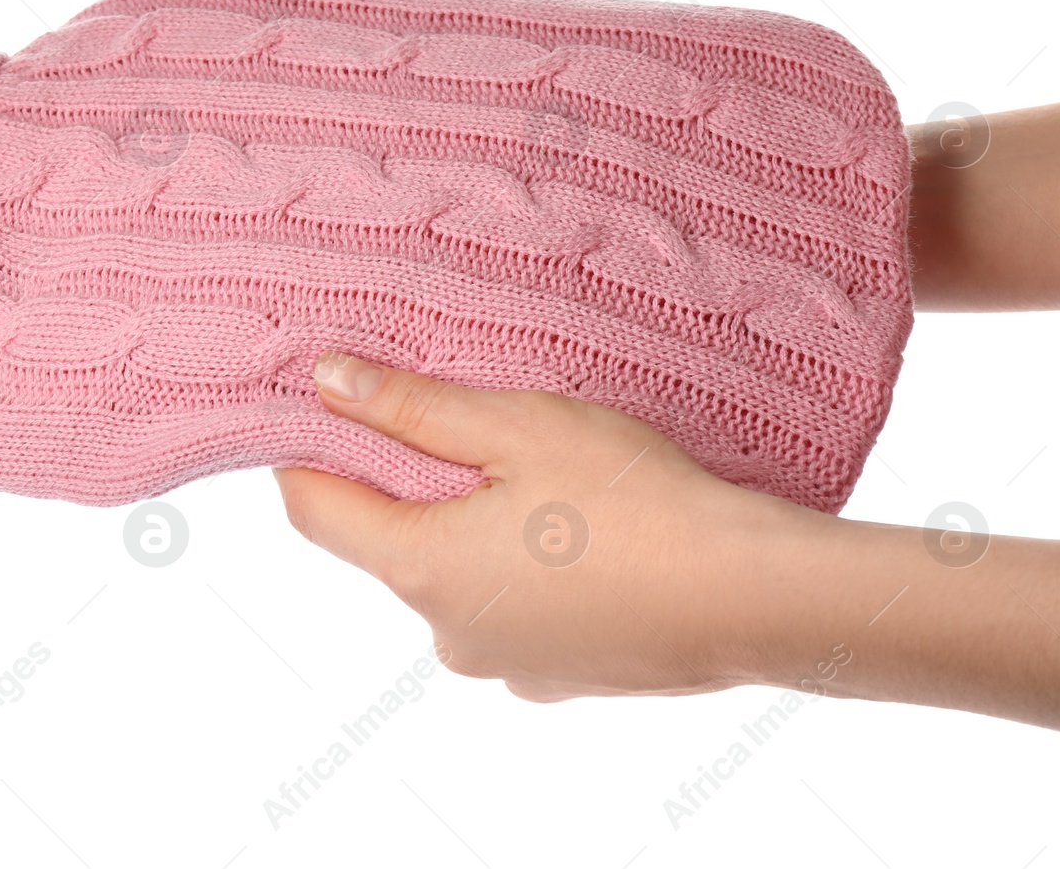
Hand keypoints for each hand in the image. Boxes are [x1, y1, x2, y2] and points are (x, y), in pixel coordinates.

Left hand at [275, 352, 1059, 745]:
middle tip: (460, 421)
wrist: (752, 597)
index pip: (314, 510)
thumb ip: (412, 409)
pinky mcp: (556, 677)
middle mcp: (446, 631)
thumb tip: (325, 382)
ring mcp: (503, 664)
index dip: (307, 453)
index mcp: (421, 568)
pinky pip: (511, 613)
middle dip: (408, 484)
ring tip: (538, 477)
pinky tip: (580, 535)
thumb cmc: (635, 501)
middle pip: (389, 543)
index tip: (327, 406)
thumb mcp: (517, 428)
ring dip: (472, 529)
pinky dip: (523, 573)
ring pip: (454, 579)